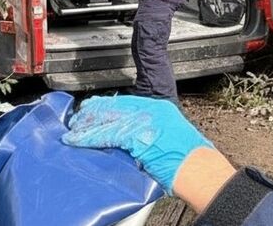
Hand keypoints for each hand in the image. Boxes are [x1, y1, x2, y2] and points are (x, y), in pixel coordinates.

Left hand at [62, 95, 212, 193]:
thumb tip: (133, 141)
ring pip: (106, 119)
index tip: (94, 107)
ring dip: (87, 125)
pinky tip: (77, 140)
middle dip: (94, 112)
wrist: (198, 169)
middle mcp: (150, 110)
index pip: (127, 103)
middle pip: (114, 107)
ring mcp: (143, 121)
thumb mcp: (169, 136)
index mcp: (160, 108)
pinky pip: (106, 135)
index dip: (107, 105)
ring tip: (73, 129)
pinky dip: (88, 138)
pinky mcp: (135, 136)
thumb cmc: (188, 160)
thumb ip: (149, 133)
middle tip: (78, 116)